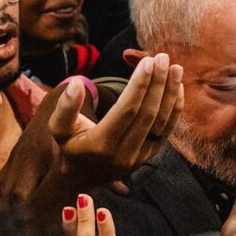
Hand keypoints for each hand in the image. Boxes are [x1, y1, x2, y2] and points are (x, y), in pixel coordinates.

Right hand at [49, 54, 183, 185]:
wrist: (82, 178)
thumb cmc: (70, 146)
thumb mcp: (58, 129)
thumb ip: (65, 107)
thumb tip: (77, 83)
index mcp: (100, 145)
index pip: (126, 110)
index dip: (139, 85)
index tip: (148, 62)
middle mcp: (123, 154)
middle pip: (147, 114)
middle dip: (157, 84)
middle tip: (162, 58)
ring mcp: (140, 157)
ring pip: (161, 122)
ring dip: (170, 93)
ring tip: (175, 68)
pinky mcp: (150, 156)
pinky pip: (167, 130)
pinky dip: (174, 108)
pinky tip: (177, 87)